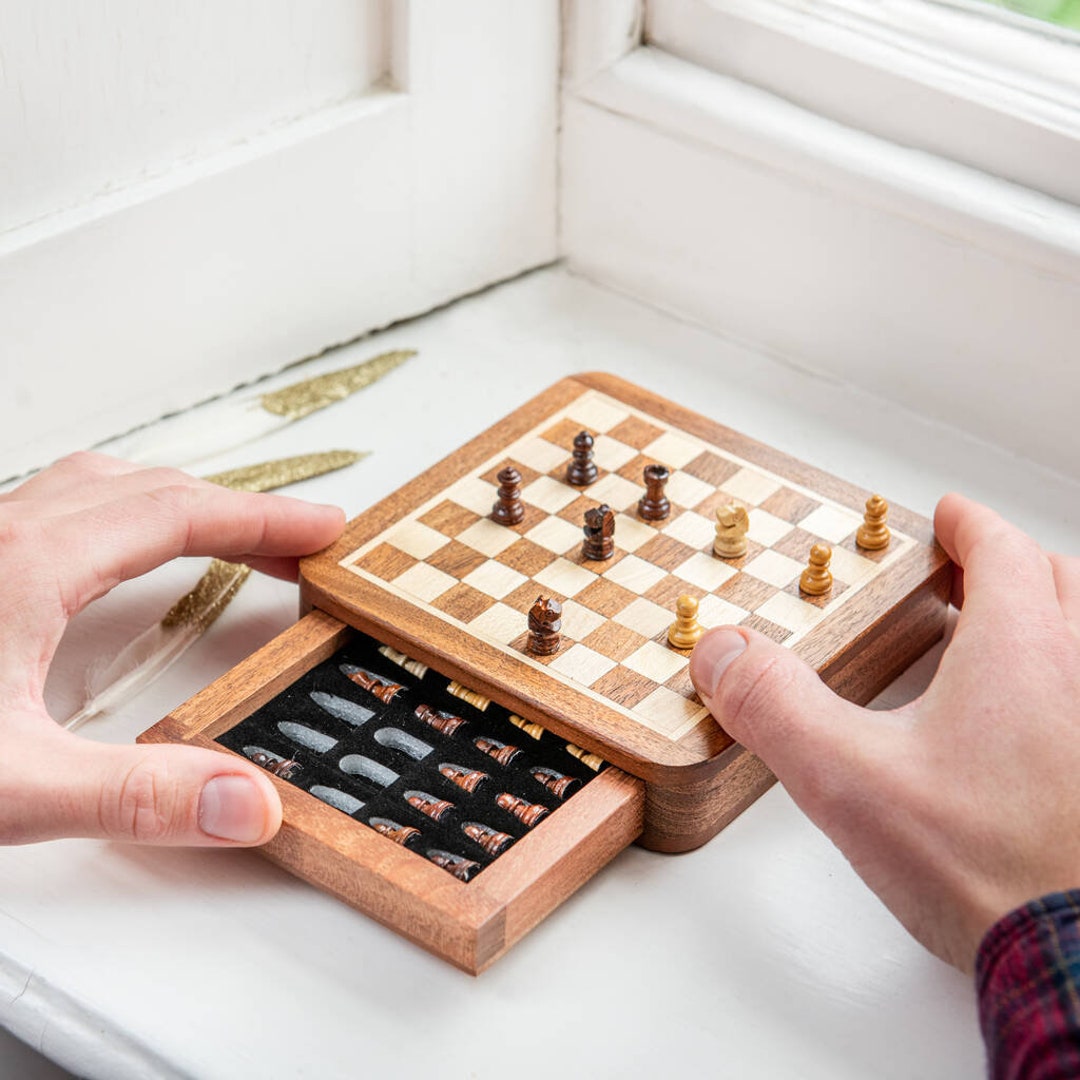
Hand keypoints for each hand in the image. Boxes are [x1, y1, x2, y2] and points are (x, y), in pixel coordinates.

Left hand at [0, 452, 344, 846]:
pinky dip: (121, 518)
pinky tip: (112, 564)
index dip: (265, 519)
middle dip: (233, 508)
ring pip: (95, 489)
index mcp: (27, 566)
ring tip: (223, 539)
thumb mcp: (3, 788)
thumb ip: (136, 796)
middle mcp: (1, 536)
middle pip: (146, 488)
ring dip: (174, 504)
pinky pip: (58, 511)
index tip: (326, 530)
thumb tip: (250, 804)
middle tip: (294, 543)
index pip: (179, 515)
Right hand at [690, 493, 1079, 971]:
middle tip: (971, 571)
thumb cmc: (991, 872)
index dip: (969, 527)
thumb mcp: (848, 777)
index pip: (1001, 552)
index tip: (948, 518)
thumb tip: (721, 652)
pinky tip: (1029, 728)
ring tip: (1001, 639)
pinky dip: (1062, 682)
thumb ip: (775, 704)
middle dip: (1012, 565)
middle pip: (1058, 582)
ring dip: (1050, 618)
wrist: (1076, 964)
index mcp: (1022, 651)